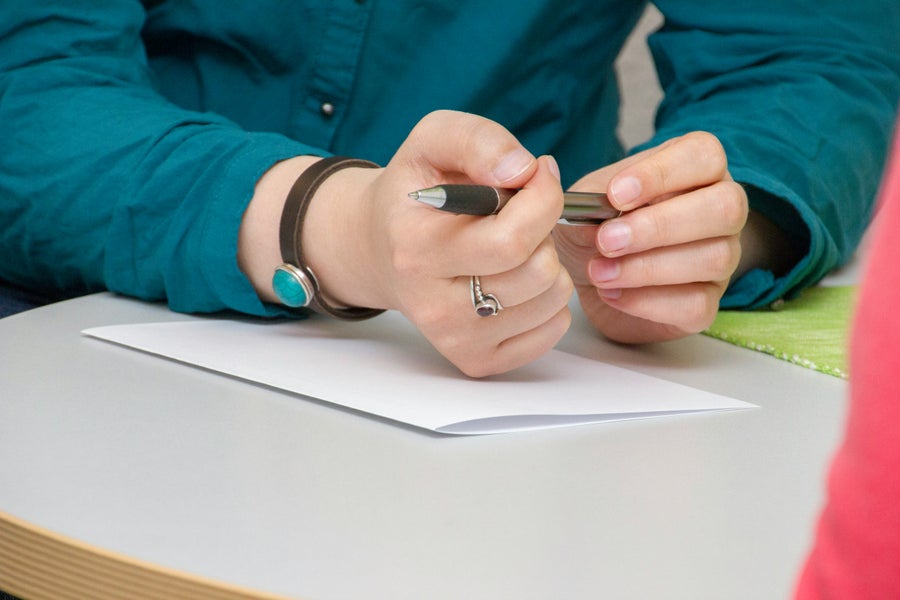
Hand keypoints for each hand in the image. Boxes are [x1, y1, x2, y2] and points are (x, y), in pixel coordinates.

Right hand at [272, 111, 573, 376]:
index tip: (535, 176)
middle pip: (538, 272)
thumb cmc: (415, 194)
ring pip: (552, 301)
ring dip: (548, 264)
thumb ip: (479, 140)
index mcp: (418, 250)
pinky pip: (552, 330)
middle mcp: (432, 306)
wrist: (379, 248)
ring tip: (514, 248)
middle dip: (544, 232)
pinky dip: (548, 300)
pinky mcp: (476, 360)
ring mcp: (454, 339)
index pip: (514, 238)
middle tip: (518, 216)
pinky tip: (517, 279)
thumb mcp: (433, 140)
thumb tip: (524, 170)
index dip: (543, 197)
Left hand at [553, 132, 746, 342]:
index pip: (703, 155)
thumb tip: (601, 210)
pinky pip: (696, 304)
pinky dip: (649, 302)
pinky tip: (612, 294)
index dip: (662, 174)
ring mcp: (722, 257)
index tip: (615, 195)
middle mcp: (720, 209)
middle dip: (660, 226)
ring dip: (648, 268)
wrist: (589, 278)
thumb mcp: (584, 205)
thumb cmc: (595, 228)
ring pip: (714, 258)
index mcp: (694, 169)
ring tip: (599, 272)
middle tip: (607, 241)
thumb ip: (593, 201)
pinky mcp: (707, 303)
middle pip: (725, 207)